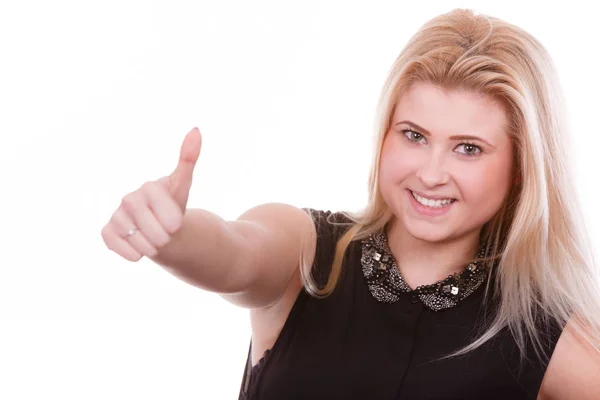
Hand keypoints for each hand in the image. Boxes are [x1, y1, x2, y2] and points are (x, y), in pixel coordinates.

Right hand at [101, 127, 201, 260]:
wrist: (164, 230)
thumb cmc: (173, 206)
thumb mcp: (184, 186)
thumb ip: (188, 159)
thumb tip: (196, 130)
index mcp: (148, 187)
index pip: (155, 201)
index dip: (168, 216)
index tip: (177, 225)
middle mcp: (128, 199)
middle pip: (145, 223)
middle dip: (161, 235)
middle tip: (168, 236)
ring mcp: (117, 215)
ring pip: (133, 236)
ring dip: (149, 246)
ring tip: (156, 242)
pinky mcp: (107, 231)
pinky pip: (113, 242)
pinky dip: (129, 252)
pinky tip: (140, 251)